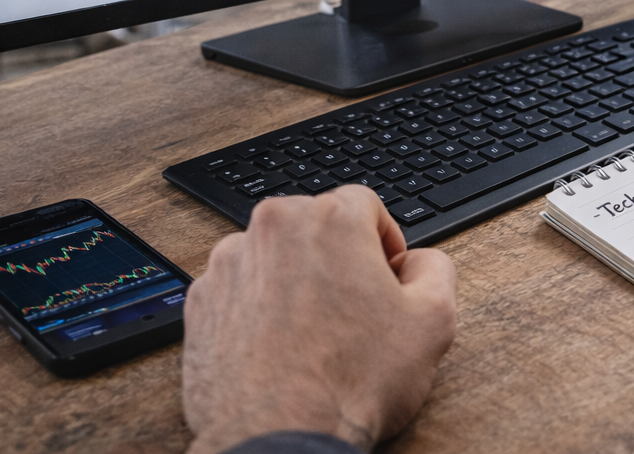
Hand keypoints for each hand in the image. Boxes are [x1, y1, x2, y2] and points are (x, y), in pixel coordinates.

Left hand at [182, 187, 456, 453]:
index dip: (383, 240)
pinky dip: (258, 309)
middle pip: (314, 225)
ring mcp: (227, 266)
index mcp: (329, 219)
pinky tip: (280, 347)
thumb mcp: (433, 321)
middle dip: (337, 257)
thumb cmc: (351, 384)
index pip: (364, 203)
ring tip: (314, 334)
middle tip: (355, 307)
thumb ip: (434, 269)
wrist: (279, 440)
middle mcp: (272, 229)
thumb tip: (417, 262)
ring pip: (274, 256)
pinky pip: (239, 290)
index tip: (385, 273)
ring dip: (295, 281)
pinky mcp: (199, 303)